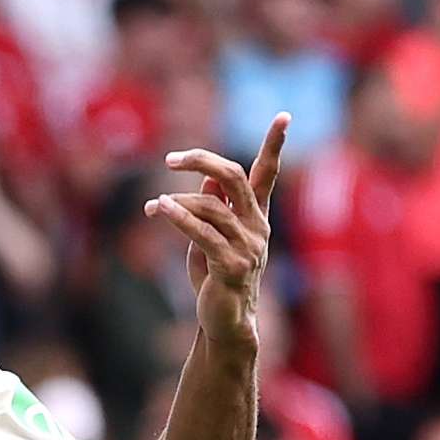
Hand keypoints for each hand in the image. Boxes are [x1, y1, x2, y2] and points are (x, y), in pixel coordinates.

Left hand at [150, 115, 286, 339]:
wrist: (226, 323)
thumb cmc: (216, 278)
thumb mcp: (213, 237)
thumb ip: (214, 207)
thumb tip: (208, 179)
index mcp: (256, 216)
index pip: (268, 173)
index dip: (275, 145)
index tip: (285, 116)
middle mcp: (257, 227)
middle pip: (233, 177)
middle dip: (201, 161)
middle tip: (171, 160)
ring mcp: (248, 247)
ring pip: (211, 206)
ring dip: (178, 202)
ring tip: (154, 206)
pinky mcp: (231, 266)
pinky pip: (202, 233)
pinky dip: (179, 218)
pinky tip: (160, 209)